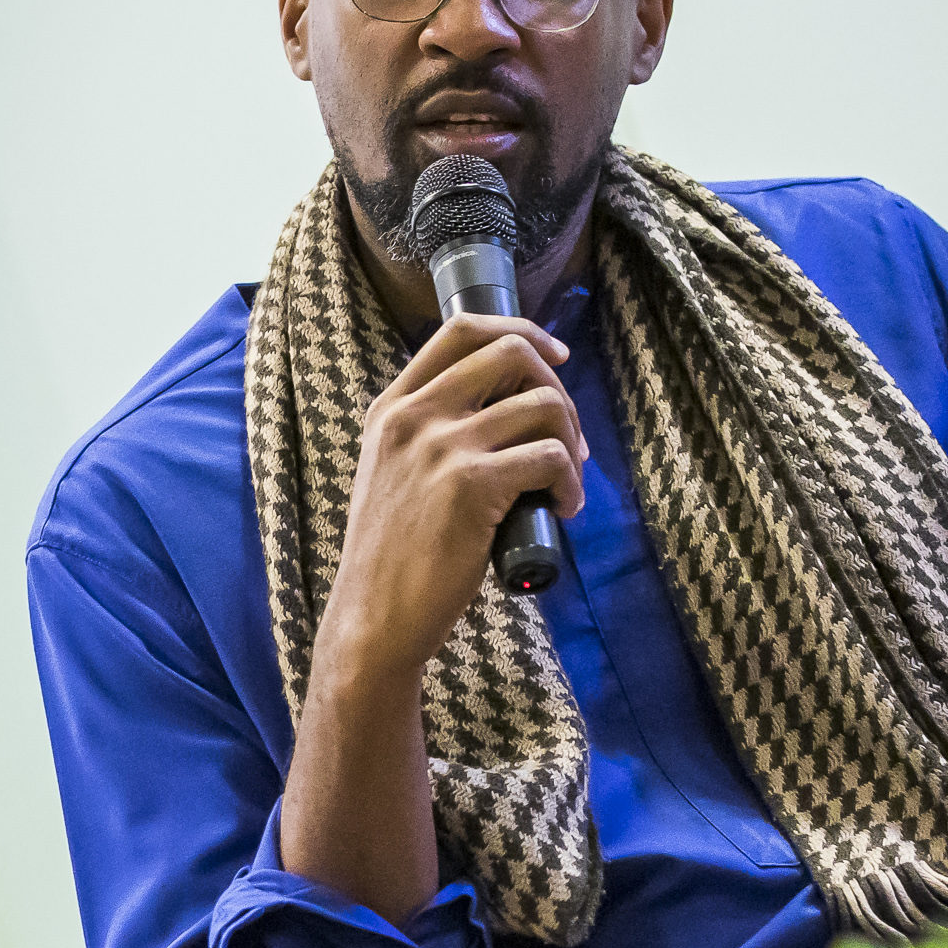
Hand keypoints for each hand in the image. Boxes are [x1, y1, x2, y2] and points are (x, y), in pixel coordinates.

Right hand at [313, 314, 588, 683]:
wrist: (374, 618)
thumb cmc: (392, 559)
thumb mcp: (391, 474)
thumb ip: (426, 436)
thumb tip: (504, 413)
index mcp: (391, 408)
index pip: (461, 330)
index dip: (521, 332)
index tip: (554, 356)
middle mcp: (413, 416)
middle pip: (511, 352)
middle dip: (558, 386)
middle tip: (568, 436)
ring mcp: (441, 447)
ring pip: (543, 404)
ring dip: (573, 442)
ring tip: (565, 482)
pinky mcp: (471, 485)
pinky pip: (551, 458)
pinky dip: (571, 483)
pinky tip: (564, 509)